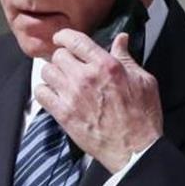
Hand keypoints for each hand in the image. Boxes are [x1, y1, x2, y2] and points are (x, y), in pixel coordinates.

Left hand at [35, 29, 163, 173]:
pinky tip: (53, 94)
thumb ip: (127, 57)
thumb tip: (121, 39)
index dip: (64, 36)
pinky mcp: (63, 114)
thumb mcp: (143, 80)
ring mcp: (72, 96)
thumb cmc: (142, 117)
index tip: (62, 39)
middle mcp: (85, 77)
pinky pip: (41, 93)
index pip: (75, 40)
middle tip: (68, 64)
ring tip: (61, 79)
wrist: (134, 149)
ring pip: (47, 72)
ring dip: (53, 73)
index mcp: (106, 65)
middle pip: (58, 55)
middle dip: (63, 57)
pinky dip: (44, 91)